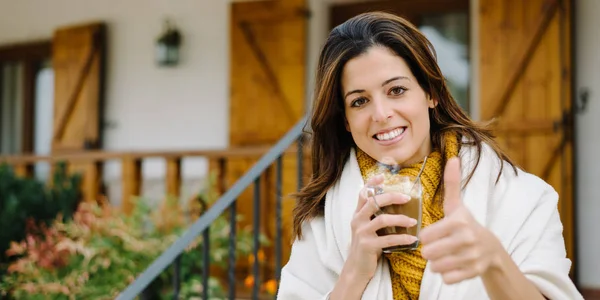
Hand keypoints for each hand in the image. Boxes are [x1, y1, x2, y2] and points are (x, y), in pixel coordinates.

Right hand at [344, 175, 417, 280]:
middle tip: (407, 198)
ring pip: (382, 220)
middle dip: (392, 197)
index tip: (383, 176)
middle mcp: (357, 221)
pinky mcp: (368, 246)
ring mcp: (362, 233)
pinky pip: (388, 240)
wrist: (357, 268)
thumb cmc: (366, 246)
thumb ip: (374, 216)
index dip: (372, 183)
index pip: (362, 194)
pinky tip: (412, 239)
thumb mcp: (366, 227)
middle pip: (373, 202)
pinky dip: (402, 238)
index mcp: (357, 214)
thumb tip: (396, 203)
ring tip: (413, 221)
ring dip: (401, 219)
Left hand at [419, 157, 503, 284]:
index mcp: (458, 222)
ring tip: (446, 255)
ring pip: (436, 267)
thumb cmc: (466, 224)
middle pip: (428, 253)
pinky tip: (454, 265)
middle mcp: (466, 239)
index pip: (425, 236)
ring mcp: (471, 257)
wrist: (491, 249)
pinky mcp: (473, 272)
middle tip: (439, 247)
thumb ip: (451, 183)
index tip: (434, 234)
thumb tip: (453, 157)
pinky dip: (447, 275)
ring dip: (437, 264)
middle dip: (430, 252)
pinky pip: (446, 279)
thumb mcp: (457, 205)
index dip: (426, 237)